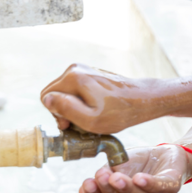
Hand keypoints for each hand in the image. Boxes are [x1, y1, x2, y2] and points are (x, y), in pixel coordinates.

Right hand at [41, 64, 155, 133]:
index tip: (71, 123)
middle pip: (55, 94)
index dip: (56, 114)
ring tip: (91, 116)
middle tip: (81, 123)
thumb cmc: (120, 112)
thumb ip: (66, 109)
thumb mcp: (90, 120)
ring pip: (66, 93)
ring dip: (74, 107)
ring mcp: (85, 70)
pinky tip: (97, 109)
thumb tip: (48, 99)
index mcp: (73, 77)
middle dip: (64, 110)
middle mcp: (76, 69)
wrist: (144, 100)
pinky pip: (76, 91)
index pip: (46, 97)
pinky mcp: (92, 74)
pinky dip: (83, 102)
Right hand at [79, 144, 191, 192]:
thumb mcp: (115, 170)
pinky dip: (148, 183)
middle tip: (97, 180)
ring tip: (114, 177)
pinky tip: (138, 177)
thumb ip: (102, 180)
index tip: (84, 189)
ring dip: (127, 188)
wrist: (164, 152)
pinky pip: (160, 187)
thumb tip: (81, 192)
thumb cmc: (137, 164)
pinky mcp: (173, 187)